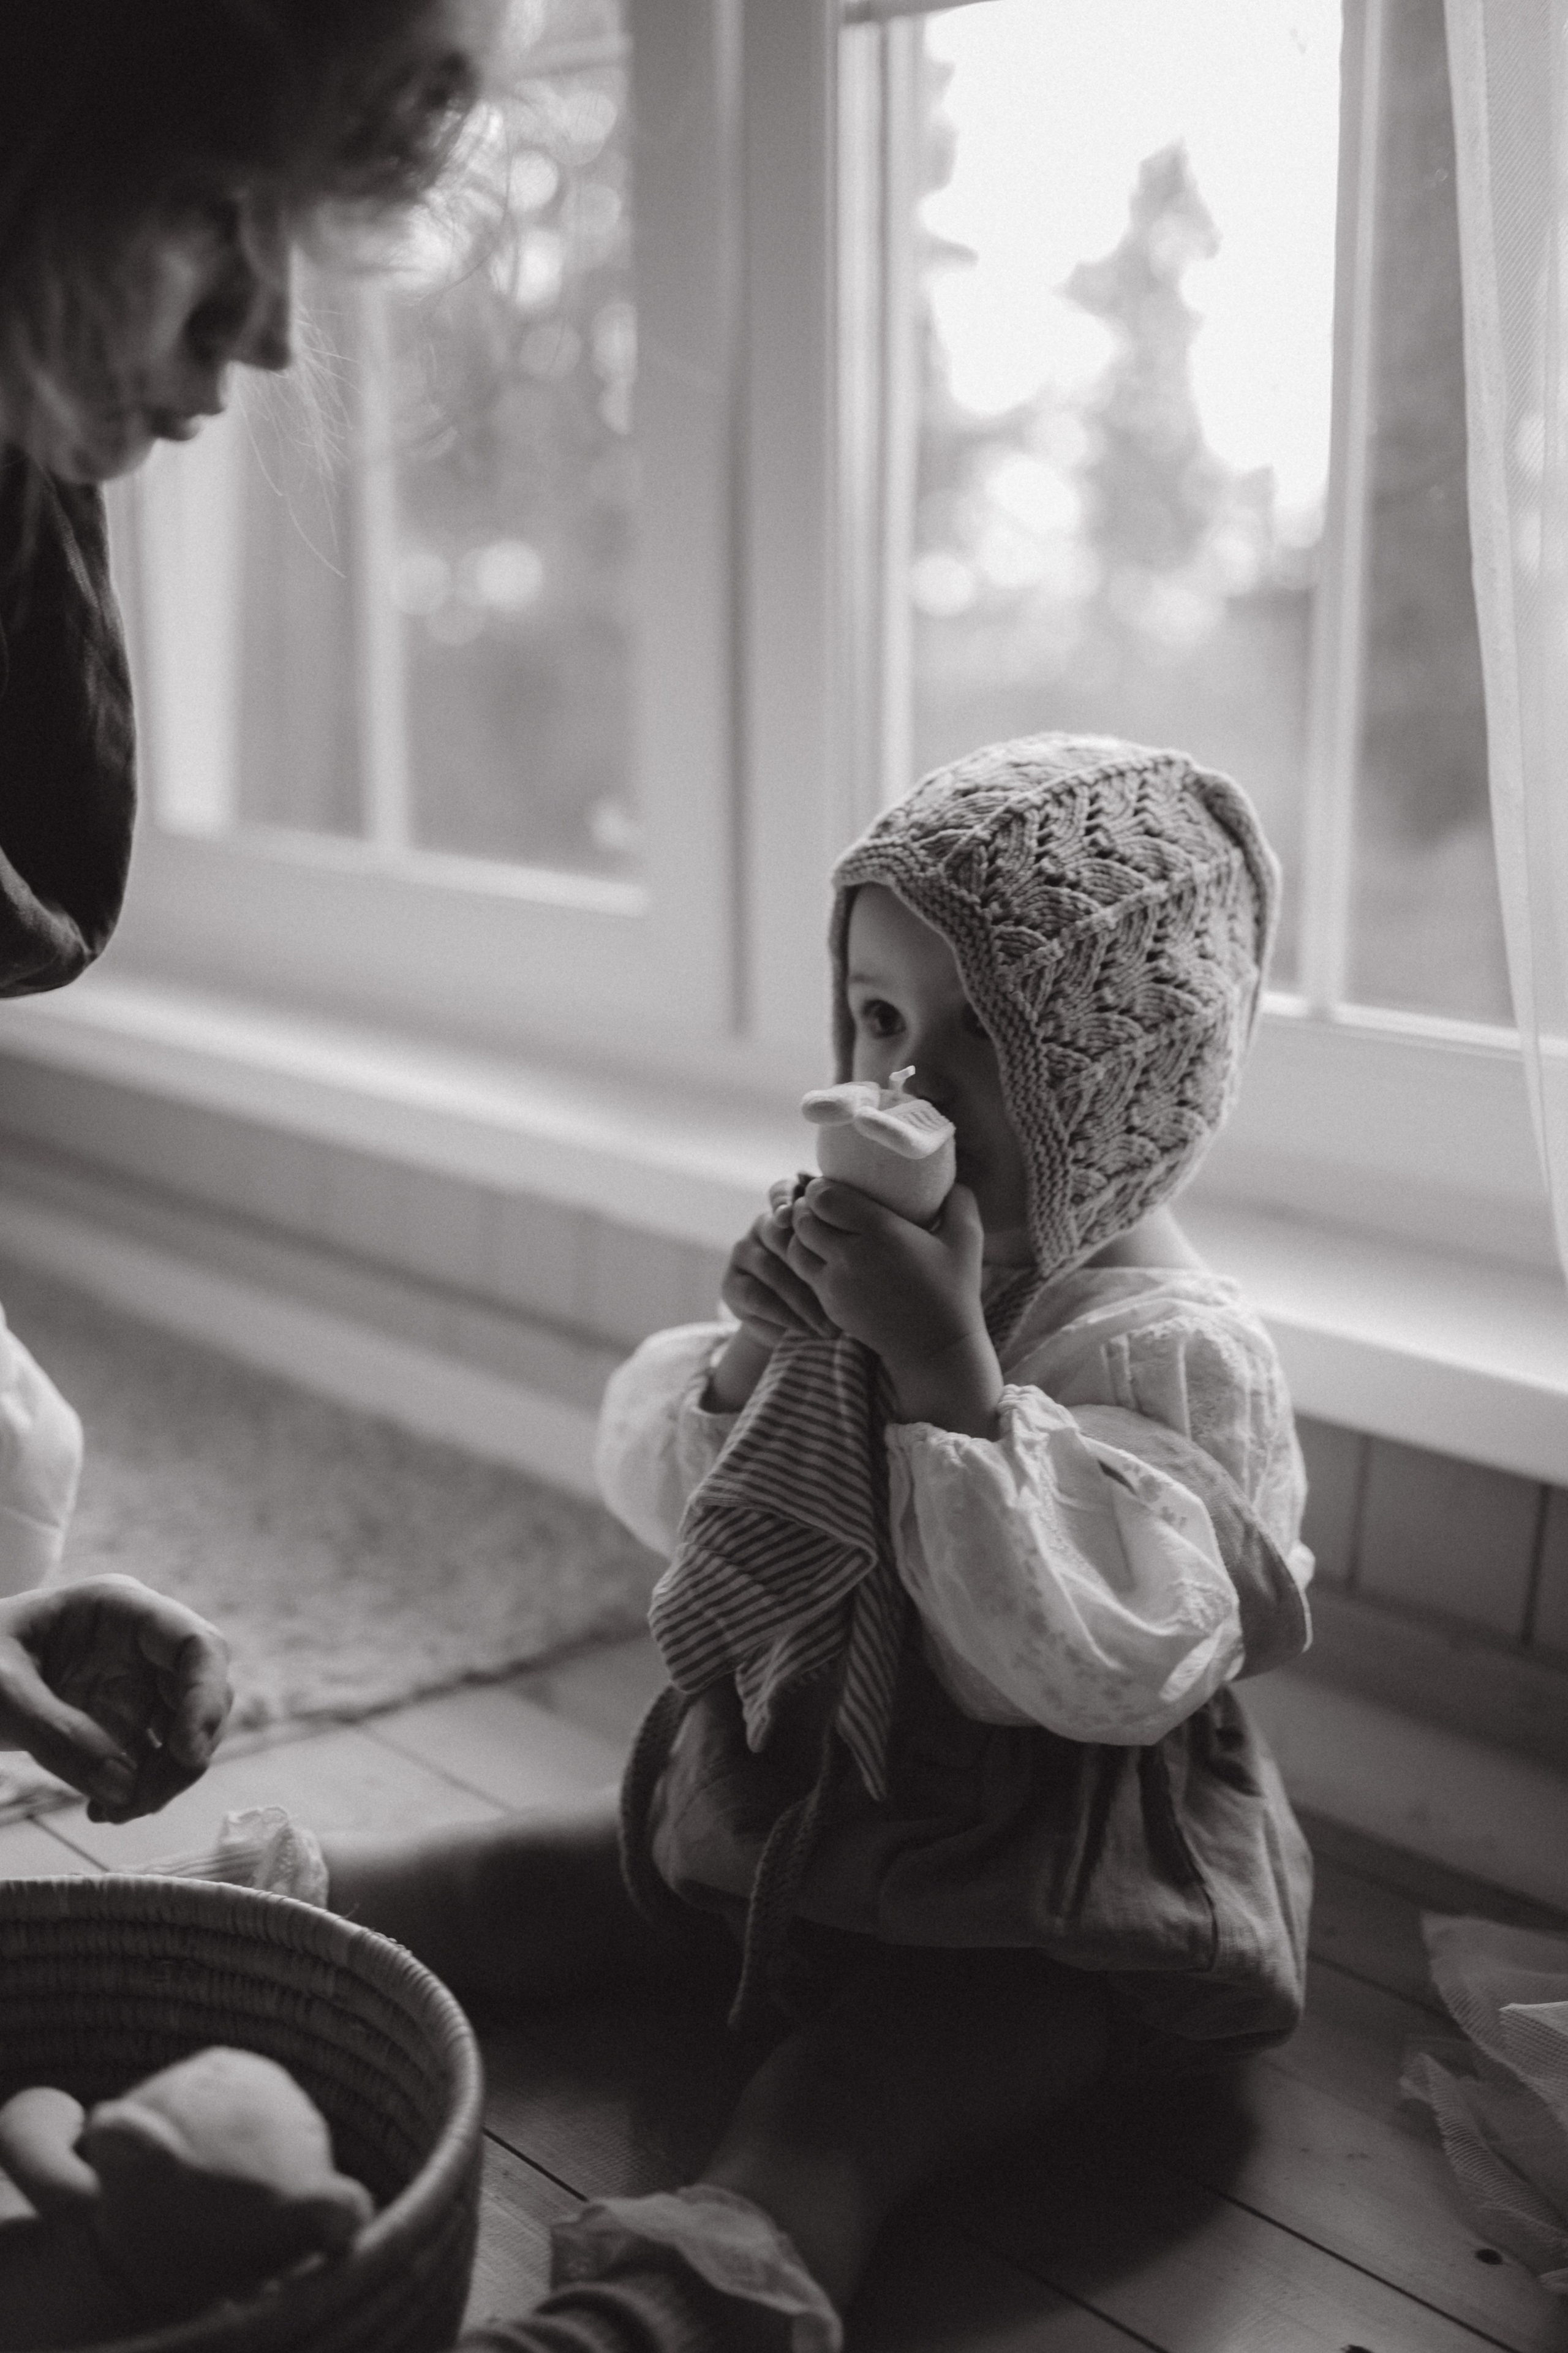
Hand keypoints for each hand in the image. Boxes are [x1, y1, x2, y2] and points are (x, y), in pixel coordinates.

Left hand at [0, 1576, 231, 1821]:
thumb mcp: (0, 1694)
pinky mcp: (123, 1720)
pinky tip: (102, 1812)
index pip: (195, 1644)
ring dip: (165, 1780)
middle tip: (142, 1801)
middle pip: (202, 1693)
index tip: (187, 1755)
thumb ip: (59, 1736)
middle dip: (186, 1752)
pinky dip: (141, 1790)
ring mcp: (136, 1681)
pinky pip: (156, 1757)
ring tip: (112, 1814)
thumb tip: (125, 1788)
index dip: (205, 1697)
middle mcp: (140, 1643)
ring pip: (187, 1732)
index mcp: (119, 1610)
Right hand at [719, 1187, 837, 1350]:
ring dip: (803, 1299)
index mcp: (788, 1210)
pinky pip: (756, 1296)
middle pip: (778, 1234)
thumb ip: (840, 1236)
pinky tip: (807, 1329)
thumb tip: (859, 1225)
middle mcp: (762, 1226)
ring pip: (770, 1268)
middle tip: (840, 1291)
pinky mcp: (731, 1284)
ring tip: (830, 1324)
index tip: (794, 1214)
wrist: (796, 1325)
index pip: (782, 1190)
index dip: (786, 1198)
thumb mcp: (838, 1259)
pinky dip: (784, 1314)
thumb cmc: (829, 1284)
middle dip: (809, 1265)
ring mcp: (743, 1253)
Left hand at [788, 1179, 1002, 1434]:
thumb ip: (958, 1198)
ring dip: (802, 1236)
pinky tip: (825, 1258)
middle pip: (804, 1219)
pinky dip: (807, 1262)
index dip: (821, 1188)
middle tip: (821, 1207)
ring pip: (795, 1247)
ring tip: (818, 1231)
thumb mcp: (968, 1237)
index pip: (825, 1197)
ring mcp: (836, 1284)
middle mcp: (852, 1255)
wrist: (937, 1347)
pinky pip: (803, 1274)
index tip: (832, 1187)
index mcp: (881, 1231)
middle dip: (807, 1209)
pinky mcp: (830, 1305)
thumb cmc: (954, 1289)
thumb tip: (947, 1176)